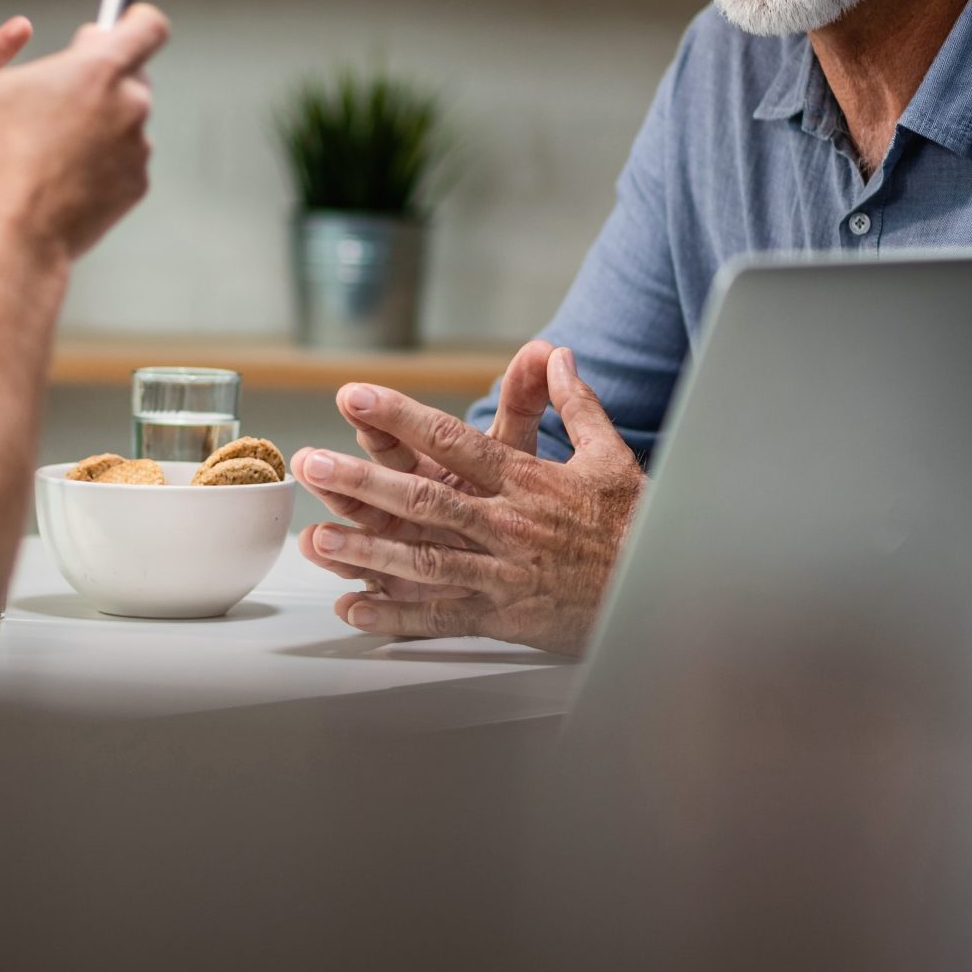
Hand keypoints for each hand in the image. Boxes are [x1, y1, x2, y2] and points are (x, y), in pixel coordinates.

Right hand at [0, 6, 168, 262]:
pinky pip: (124, 158)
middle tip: (66, 100)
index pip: (150, 26)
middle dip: (106, 82)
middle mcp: (133, 103)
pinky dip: (103, 162)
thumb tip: (93, 48)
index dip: (137, 23)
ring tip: (55, 149)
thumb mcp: (13, 83)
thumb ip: (64, 58)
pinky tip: (67, 176)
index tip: (123, 28)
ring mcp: (140, 146)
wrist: (16, 229)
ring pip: (127, 120)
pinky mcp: (139, 183)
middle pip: (134, 75)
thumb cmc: (4, 151)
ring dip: (102, 125)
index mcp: (103, 68)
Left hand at [294, 342, 644, 653]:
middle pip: (424, 498)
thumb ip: (576, 403)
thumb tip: (556, 354)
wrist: (662, 592)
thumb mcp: (609, 455)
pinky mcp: (503, 616)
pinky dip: (396, 616)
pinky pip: (441, 616)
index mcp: (525, 480)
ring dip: (367, 549)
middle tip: (309, 462)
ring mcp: (502, 573)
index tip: (354, 394)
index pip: (452, 440)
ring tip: (316, 538)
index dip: (400, 416)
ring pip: (425, 559)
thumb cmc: (633, 524)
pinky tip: (354, 608)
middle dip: (361, 480)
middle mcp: (507, 524)